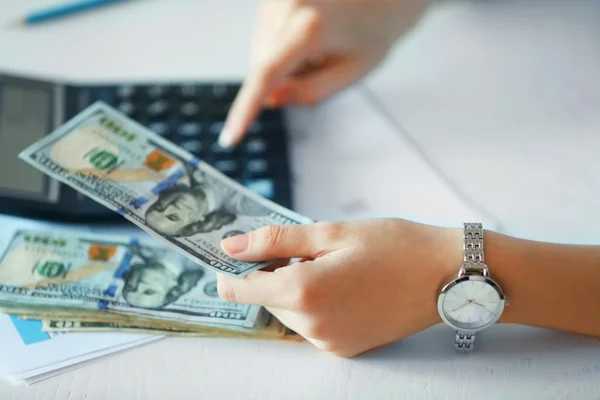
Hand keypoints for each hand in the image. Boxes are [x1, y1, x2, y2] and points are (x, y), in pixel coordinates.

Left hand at [217, 219, 462, 357]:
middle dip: (275, 273)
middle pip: (266, 298)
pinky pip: (312, 326)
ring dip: (297, 289)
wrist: (447, 276)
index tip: (238, 252)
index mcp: (304, 291)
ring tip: (335, 267)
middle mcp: (312, 325)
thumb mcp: (331, 232)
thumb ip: (275, 240)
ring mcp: (329, 342)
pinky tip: (346, 287)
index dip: (231, 269)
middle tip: (310, 250)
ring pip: (289, 312)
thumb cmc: (394, 245)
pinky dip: (316, 305)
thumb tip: (231, 246)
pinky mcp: (345, 349)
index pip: (238, 289)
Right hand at [218, 0, 426, 146]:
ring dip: (283, 58)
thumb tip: (271, 99)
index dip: (245, 110)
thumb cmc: (378, 27)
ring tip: (321, 41)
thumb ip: (311, 92)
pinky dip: (283, 41)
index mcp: (310, 28)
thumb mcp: (354, 70)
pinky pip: (265, 32)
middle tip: (321, 63)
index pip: (266, 76)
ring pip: (261, 49)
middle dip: (283, 76)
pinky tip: (311, 30)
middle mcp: (286, 6)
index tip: (231, 138)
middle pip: (262, 64)